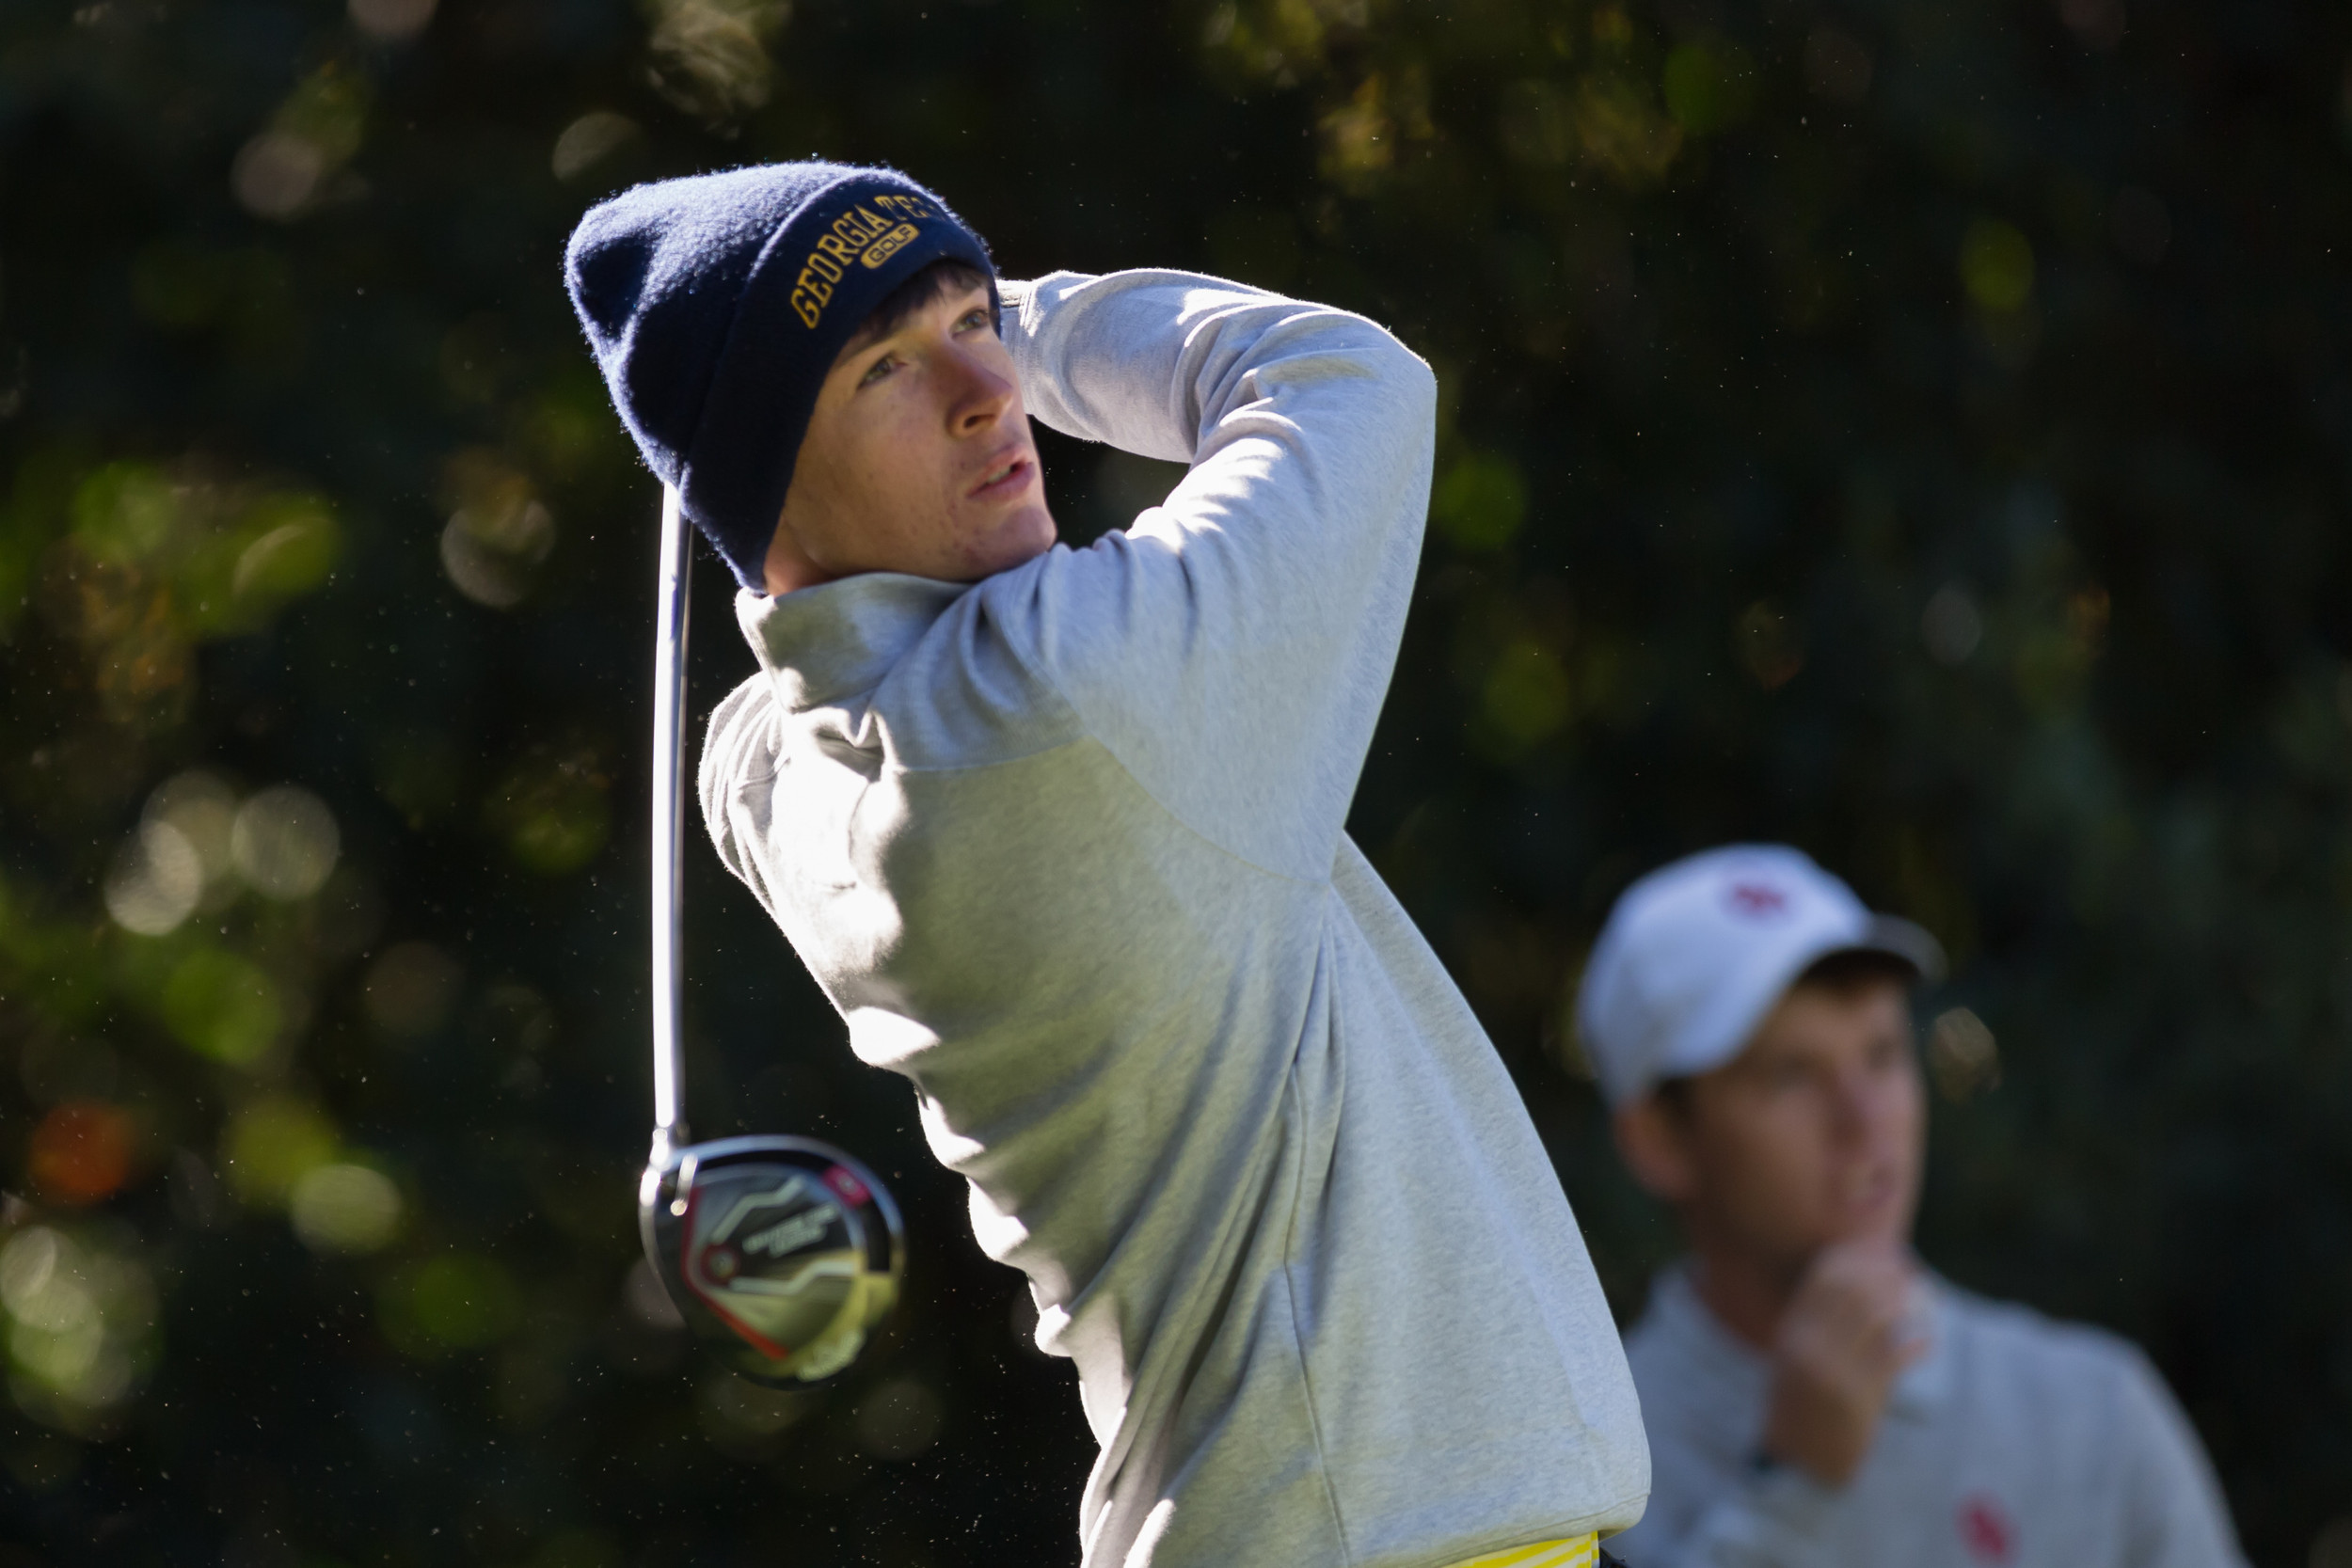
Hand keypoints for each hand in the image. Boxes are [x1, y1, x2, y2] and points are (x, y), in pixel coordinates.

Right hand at [1758, 1240, 1928, 1486]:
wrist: (1798, 1462)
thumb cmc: (1798, 1405)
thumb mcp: (1792, 1359)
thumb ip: (1814, 1323)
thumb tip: (1853, 1283)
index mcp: (1791, 1332)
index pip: (1823, 1277)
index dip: (1854, 1257)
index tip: (1879, 1250)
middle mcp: (1809, 1346)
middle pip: (1853, 1290)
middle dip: (1884, 1274)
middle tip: (1907, 1269)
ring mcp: (1835, 1371)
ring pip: (1877, 1317)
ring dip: (1903, 1303)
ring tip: (1918, 1300)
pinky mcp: (1861, 1398)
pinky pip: (1896, 1358)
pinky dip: (1916, 1344)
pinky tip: (1925, 1340)